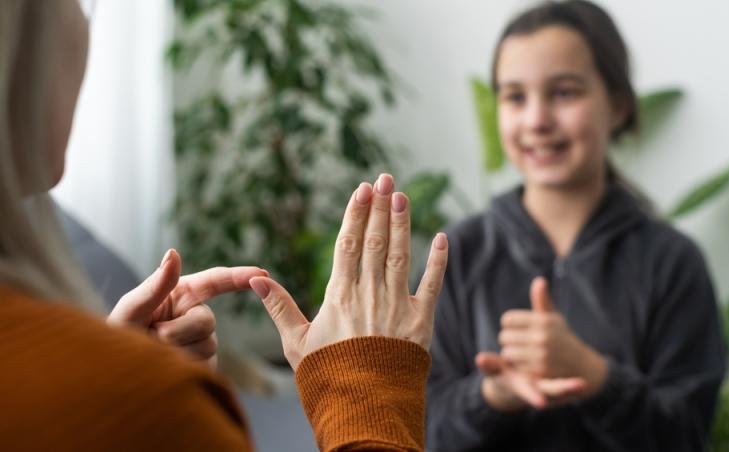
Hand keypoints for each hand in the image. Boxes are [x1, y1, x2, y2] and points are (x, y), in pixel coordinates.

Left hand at [108, 249, 267, 366]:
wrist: (115, 375)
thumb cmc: (117, 338)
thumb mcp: (129, 310)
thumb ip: (154, 285)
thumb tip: (173, 253)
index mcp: (180, 295)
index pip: (215, 281)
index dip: (239, 276)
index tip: (262, 274)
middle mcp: (194, 315)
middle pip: (207, 320)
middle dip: (180, 330)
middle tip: (154, 337)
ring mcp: (201, 341)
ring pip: (207, 345)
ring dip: (178, 352)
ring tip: (154, 354)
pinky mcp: (204, 366)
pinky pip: (205, 365)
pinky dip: (184, 367)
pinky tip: (167, 368)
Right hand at [249, 174, 448, 369]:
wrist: (363, 407)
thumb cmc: (326, 376)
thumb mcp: (295, 342)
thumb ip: (279, 306)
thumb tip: (254, 278)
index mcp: (339, 295)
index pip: (348, 244)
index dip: (355, 213)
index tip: (362, 189)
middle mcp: (369, 294)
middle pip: (375, 241)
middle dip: (379, 207)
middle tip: (385, 178)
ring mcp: (397, 305)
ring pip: (401, 254)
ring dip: (402, 223)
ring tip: (402, 196)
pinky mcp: (421, 321)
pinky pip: (432, 284)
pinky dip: (438, 261)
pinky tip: (442, 237)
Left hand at [477, 277, 607, 409]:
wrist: (580, 364)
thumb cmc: (561, 337)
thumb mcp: (553, 317)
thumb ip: (542, 300)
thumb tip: (539, 281)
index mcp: (543, 321)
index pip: (508, 319)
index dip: (509, 324)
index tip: (516, 328)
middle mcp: (542, 336)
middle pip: (504, 336)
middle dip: (509, 339)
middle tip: (518, 342)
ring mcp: (541, 355)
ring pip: (507, 352)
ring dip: (511, 353)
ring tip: (521, 352)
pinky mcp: (539, 371)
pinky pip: (515, 367)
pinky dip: (518, 366)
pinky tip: (526, 363)